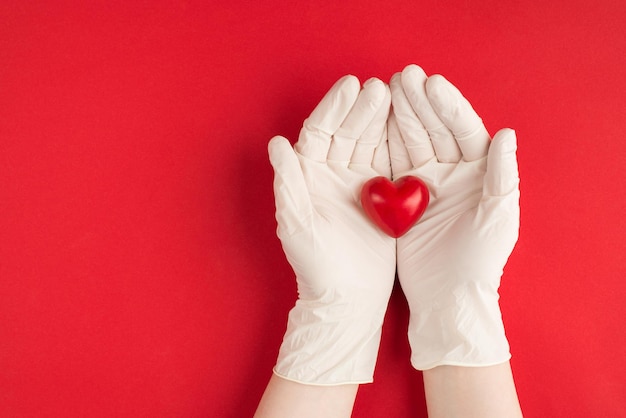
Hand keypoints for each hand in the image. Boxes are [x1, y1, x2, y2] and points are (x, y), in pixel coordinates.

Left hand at [268, 75, 395, 383]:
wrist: (348, 298)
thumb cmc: (316, 266)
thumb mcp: (298, 225)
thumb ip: (288, 184)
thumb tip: (276, 143)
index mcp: (308, 175)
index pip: (319, 132)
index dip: (333, 108)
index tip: (351, 85)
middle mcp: (331, 173)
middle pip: (347, 131)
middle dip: (362, 109)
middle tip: (380, 87)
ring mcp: (358, 182)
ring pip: (370, 141)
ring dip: (382, 119)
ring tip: (398, 95)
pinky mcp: (383, 195)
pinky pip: (391, 161)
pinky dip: (399, 142)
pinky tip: (411, 123)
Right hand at [389, 65, 519, 368]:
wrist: (447, 297)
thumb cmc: (478, 262)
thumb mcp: (497, 219)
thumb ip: (502, 176)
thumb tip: (506, 134)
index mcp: (478, 172)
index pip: (463, 131)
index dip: (448, 106)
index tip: (430, 84)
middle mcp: (451, 172)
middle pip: (434, 129)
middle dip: (418, 102)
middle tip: (402, 76)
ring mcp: (424, 183)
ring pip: (410, 141)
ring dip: (399, 116)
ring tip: (384, 89)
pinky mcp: (401, 197)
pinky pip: (391, 163)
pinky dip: (382, 142)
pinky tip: (373, 122)